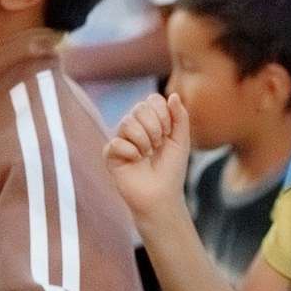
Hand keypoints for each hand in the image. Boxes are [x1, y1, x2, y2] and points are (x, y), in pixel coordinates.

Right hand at [105, 92, 190, 224]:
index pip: (152, 100)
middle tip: (157, 145)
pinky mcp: (110, 153)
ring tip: (147, 154)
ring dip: (144, 141)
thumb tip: (173, 95)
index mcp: (150, 120)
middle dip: (155, 128)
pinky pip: (117, 142)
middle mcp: (133, 126)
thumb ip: (180, 116)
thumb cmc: (171, 169)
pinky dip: (132, 153)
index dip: (164, 116)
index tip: (168, 135)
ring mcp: (120, 138)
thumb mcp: (181, 140)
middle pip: (139, 108)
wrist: (161, 195)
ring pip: (127, 123)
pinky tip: (135, 162)